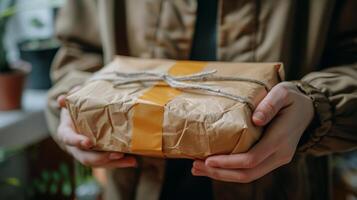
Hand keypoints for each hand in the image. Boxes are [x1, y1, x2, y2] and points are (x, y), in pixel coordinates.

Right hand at [56, 88, 136, 167]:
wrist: (79, 117)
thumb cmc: (76, 108)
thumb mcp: (73, 102)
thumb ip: (70, 99)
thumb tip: (62, 98)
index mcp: (66, 132)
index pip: (68, 138)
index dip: (77, 141)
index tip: (88, 143)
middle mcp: (75, 147)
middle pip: (85, 157)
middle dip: (101, 158)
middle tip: (117, 154)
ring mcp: (87, 154)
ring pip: (99, 163)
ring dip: (115, 163)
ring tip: (131, 161)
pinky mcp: (99, 157)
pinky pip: (108, 162)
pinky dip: (120, 163)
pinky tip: (133, 161)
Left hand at [192, 82, 313, 182]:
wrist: (310, 109)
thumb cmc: (293, 98)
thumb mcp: (284, 93)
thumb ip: (271, 104)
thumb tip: (255, 119)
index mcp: (280, 140)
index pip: (251, 159)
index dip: (228, 163)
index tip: (208, 159)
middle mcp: (279, 155)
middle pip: (247, 174)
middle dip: (220, 173)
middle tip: (195, 168)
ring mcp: (276, 159)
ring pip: (248, 175)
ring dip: (222, 175)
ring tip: (198, 169)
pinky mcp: (271, 158)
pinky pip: (250, 170)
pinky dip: (230, 170)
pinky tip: (214, 166)